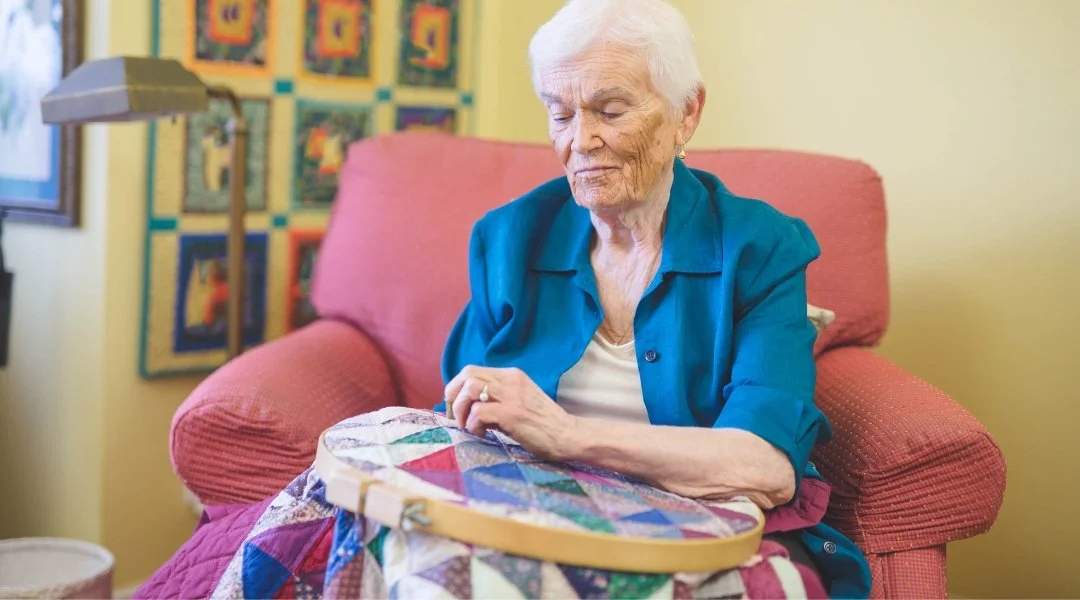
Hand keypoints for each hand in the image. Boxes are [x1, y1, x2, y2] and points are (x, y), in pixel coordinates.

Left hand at [444, 365, 576, 460]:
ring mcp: (511, 396)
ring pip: (470, 389)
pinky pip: (478, 412)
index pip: (472, 370)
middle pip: (467, 375)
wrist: (567, 435)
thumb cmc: (543, 423)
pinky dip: (472, 425)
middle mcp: (510, 380)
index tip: (456, 406)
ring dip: (461, 409)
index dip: (456, 387)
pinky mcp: (512, 414)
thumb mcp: (520, 400)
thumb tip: (469, 406)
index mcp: (512, 375)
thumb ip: (498, 397)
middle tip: (456, 415)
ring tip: (468, 425)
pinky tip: (482, 433)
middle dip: (453, 395)